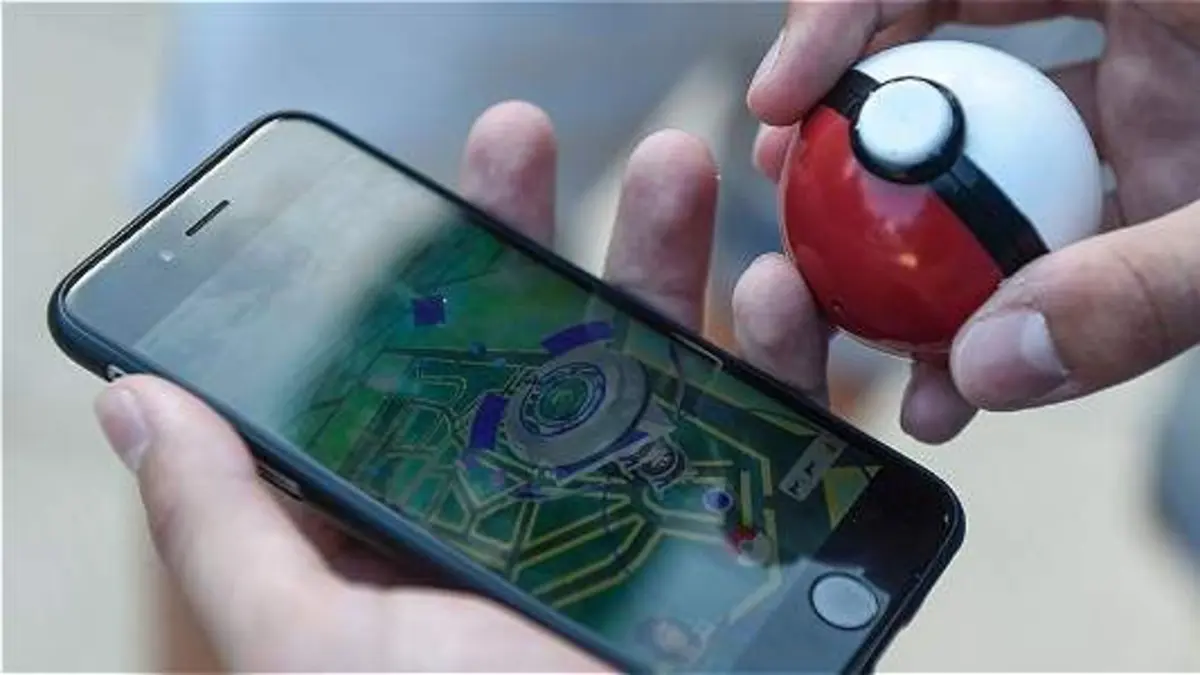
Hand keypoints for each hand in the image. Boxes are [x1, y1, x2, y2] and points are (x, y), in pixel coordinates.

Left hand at [94, 101, 801, 669]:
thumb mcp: (312, 646)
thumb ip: (227, 529)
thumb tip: (136, 403)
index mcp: (433, 519)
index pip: (423, 371)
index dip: (423, 272)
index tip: (420, 188)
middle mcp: (539, 505)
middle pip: (541, 341)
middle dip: (537, 231)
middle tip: (522, 138)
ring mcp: (645, 515)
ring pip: (664, 362)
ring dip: (672, 258)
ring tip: (683, 165)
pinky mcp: (741, 537)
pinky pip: (777, 433)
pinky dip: (787, 357)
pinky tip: (776, 294)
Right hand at [742, 1, 1199, 442]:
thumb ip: (1140, 289)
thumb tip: (982, 368)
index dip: (838, 12)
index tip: (774, 100)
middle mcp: (1138, 17)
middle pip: (945, 30)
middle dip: (850, 101)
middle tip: (786, 178)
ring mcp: (1154, 86)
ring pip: (993, 121)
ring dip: (915, 206)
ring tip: (856, 294)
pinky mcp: (1169, 153)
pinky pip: (1054, 195)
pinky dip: (1001, 268)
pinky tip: (966, 351)